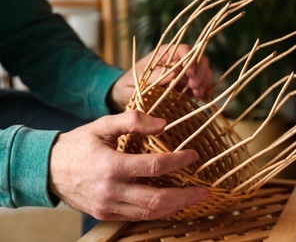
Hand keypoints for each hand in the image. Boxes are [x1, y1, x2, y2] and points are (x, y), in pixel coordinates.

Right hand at [49, 111, 208, 220]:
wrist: (48, 170)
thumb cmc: (78, 144)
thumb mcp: (102, 125)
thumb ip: (133, 121)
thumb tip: (163, 124)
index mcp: (111, 165)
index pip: (155, 166)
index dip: (178, 161)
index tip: (193, 155)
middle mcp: (112, 190)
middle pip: (157, 199)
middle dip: (185, 196)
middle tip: (204, 190)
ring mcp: (108, 206)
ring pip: (150, 212)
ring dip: (175, 207)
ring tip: (193, 199)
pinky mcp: (106, 215)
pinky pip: (138, 217)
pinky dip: (158, 212)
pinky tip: (170, 204)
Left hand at [108, 44, 212, 111]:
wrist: (124, 95)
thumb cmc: (130, 83)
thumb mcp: (140, 79)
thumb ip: (157, 75)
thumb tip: (175, 74)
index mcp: (166, 53)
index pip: (186, 50)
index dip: (192, 61)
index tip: (190, 75)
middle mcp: (178, 61)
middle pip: (198, 60)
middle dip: (200, 73)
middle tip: (195, 87)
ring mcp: (183, 74)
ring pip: (202, 72)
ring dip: (204, 83)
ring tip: (198, 95)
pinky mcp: (185, 87)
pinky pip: (200, 86)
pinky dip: (204, 91)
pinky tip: (205, 98)